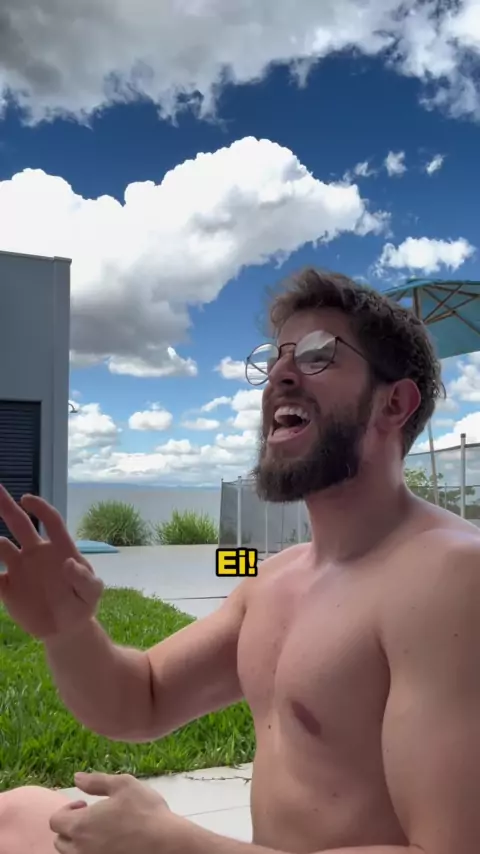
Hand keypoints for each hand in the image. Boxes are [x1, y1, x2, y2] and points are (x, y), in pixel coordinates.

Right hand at [0, 485, 102, 639]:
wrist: (65, 630)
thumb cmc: (82, 605)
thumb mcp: (91, 594)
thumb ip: (83, 579)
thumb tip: (69, 562)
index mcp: (59, 549)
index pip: (50, 521)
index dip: (40, 508)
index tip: (26, 499)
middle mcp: (36, 553)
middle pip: (19, 523)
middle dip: (6, 506)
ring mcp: (20, 568)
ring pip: (0, 546)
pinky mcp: (8, 587)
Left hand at [50, 772, 177, 853]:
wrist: (166, 843)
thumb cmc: (145, 811)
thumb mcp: (123, 785)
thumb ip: (96, 781)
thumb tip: (76, 777)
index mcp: (81, 826)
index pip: (55, 821)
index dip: (67, 809)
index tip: (85, 803)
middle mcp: (81, 849)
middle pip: (60, 841)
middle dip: (70, 827)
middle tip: (92, 817)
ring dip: (79, 842)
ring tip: (101, 831)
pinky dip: (92, 851)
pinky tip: (110, 842)